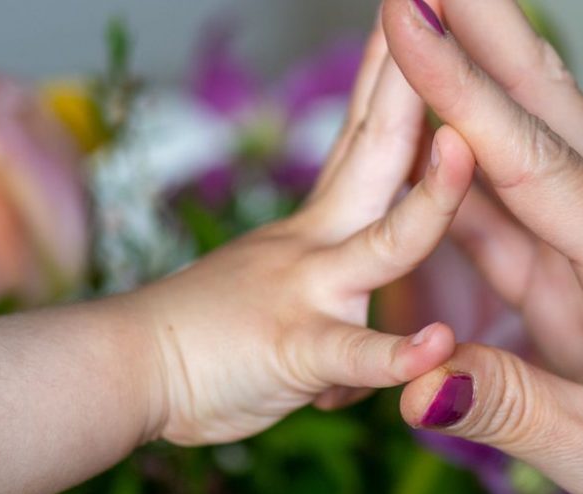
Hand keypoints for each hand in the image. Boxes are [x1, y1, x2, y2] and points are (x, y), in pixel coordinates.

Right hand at [130, 21, 475, 444]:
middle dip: (413, 78)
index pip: (366, 132)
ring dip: (430, 199)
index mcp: (319, 224)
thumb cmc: (199, 337)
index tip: (416, 12)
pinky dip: (394, 353)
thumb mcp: (272, 295)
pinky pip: (351, 353)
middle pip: (378, 148)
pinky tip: (437, 342)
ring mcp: (310, 292)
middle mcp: (319, 240)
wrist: (119, 368)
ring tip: (463, 148)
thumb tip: (360, 329)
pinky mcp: (295, 352)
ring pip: (386, 244)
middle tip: (438, 2)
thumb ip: (328, 301)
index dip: (395, 72)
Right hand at [382, 1, 582, 493]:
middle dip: (489, 40)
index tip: (412, 23)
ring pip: (535, 161)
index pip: (536, 166)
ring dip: (482, 91)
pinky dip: (477, 178)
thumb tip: (415, 386)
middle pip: (552, 120)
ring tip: (433, 31)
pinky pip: (525, 224)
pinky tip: (448, 144)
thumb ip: (517, 413)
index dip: (465, 93)